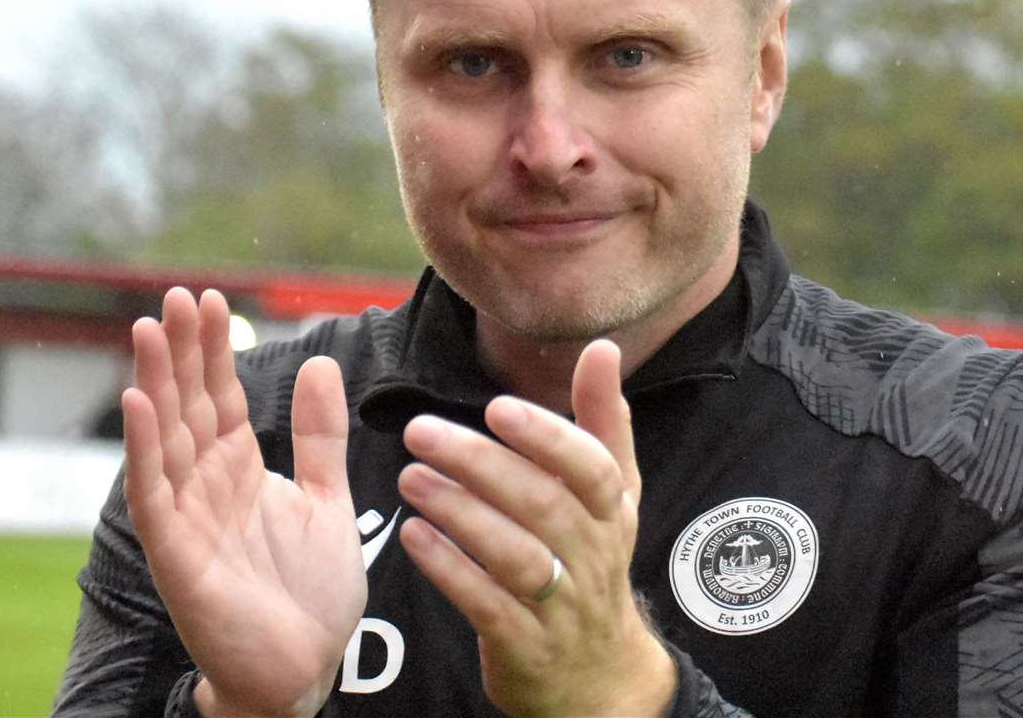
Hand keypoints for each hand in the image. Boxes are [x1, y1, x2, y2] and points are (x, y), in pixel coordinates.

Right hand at [122, 288, 365, 717]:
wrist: (309, 663)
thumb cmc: (312, 588)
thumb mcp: (326, 494)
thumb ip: (318, 433)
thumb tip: (317, 360)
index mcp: (241, 469)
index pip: (221, 396)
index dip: (213, 350)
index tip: (208, 299)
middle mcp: (208, 486)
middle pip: (188, 406)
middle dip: (181, 352)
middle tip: (175, 296)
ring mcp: (189, 518)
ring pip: (166, 438)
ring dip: (155, 383)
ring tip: (148, 329)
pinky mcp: (178, 554)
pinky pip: (154, 493)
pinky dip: (145, 447)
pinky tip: (139, 402)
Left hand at [397, 339, 675, 717]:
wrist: (597, 675)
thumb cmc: (594, 560)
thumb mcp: (613, 492)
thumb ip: (602, 418)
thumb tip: (602, 347)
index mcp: (613, 511)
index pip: (591, 469)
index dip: (547, 438)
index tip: (498, 408)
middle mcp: (593, 555)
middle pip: (542, 506)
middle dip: (480, 464)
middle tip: (420, 431)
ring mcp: (561, 605)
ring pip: (514, 556)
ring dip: (459, 514)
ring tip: (409, 477)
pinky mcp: (525, 646)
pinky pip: (488, 607)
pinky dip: (450, 570)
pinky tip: (413, 537)